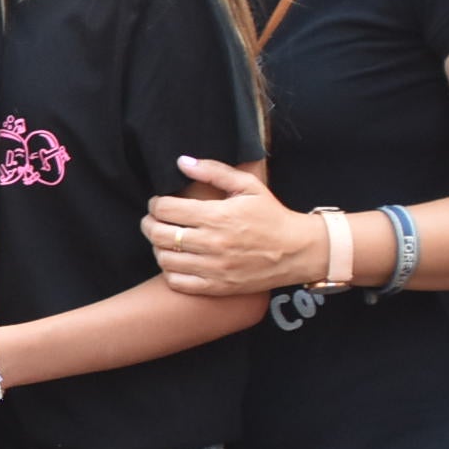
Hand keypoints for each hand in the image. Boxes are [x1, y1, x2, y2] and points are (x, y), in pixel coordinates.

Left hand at [144, 159, 319, 296]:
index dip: (155, 204)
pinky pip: (178, 282)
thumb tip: (182, 161)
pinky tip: (176, 260)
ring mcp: (214, 267)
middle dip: (149, 224)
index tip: (158, 203)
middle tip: (153, 220)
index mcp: (217, 216)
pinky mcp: (217, 286)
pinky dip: (170, 271)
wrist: (299, 251)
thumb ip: (214, 171)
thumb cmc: (272, 215)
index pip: (166, 209)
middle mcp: (212, 243)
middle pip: (159, 234)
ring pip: (164, 259)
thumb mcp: (248, 186)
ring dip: (158, 248)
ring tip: (165, 240)